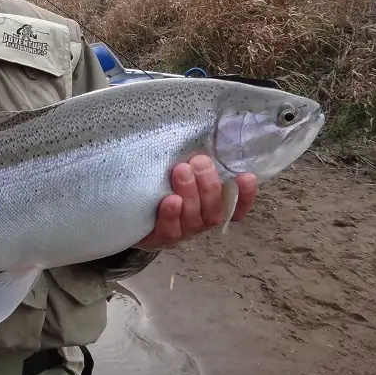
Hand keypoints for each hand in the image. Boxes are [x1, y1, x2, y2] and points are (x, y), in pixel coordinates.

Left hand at [135, 155, 257, 250]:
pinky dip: (172, 215)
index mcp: (210, 207)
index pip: (236, 205)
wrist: (129, 215)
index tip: (246, 176)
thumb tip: (203, 135)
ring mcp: (182, 232)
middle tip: (199, 162)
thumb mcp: (180, 174)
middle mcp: (200, 221)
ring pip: (194, 218)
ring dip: (190, 193)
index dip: (246, 195)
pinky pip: (170, 230)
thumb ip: (194, 163)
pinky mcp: (160, 239)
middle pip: (213, 209)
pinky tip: (171, 200)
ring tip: (181, 171)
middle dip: (208, 184)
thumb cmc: (160, 188)